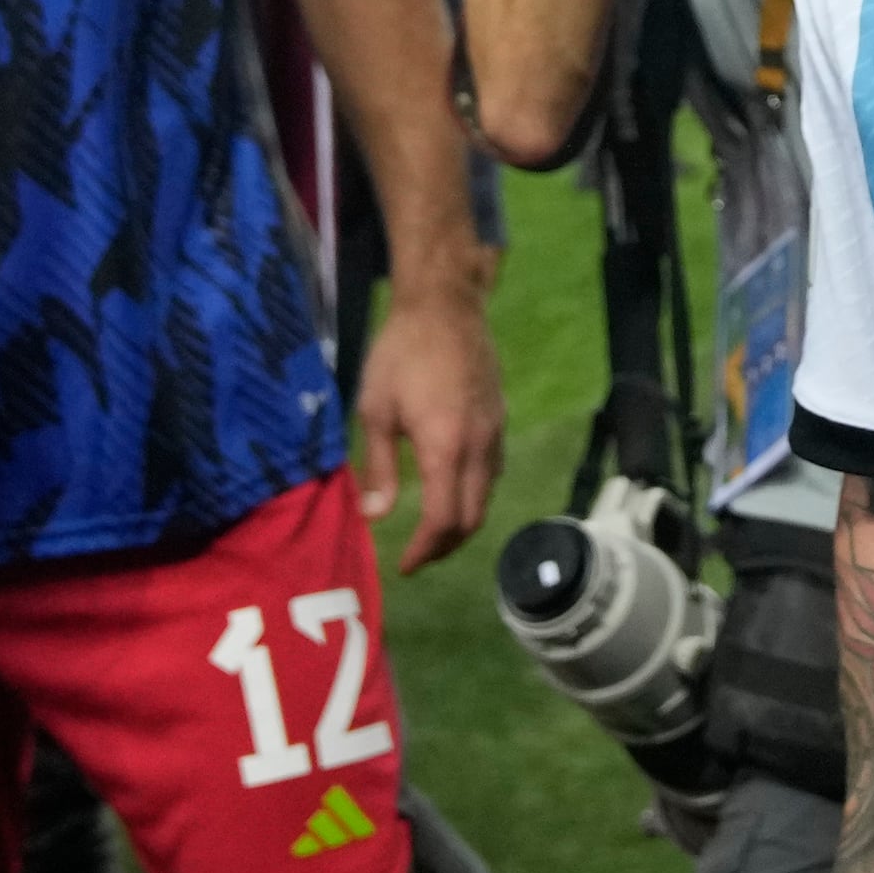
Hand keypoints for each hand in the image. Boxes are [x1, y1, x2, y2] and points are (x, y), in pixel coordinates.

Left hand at [349, 281, 503, 569]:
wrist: (446, 306)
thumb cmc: (400, 354)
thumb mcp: (375, 410)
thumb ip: (378, 468)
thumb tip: (373, 517)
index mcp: (446, 448)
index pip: (444, 520)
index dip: (425, 550)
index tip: (405, 566)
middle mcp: (479, 448)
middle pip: (473, 518)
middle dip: (445, 545)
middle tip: (418, 555)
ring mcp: (495, 433)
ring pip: (487, 496)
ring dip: (462, 522)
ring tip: (433, 529)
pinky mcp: (500, 419)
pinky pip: (492, 472)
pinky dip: (474, 494)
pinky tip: (453, 488)